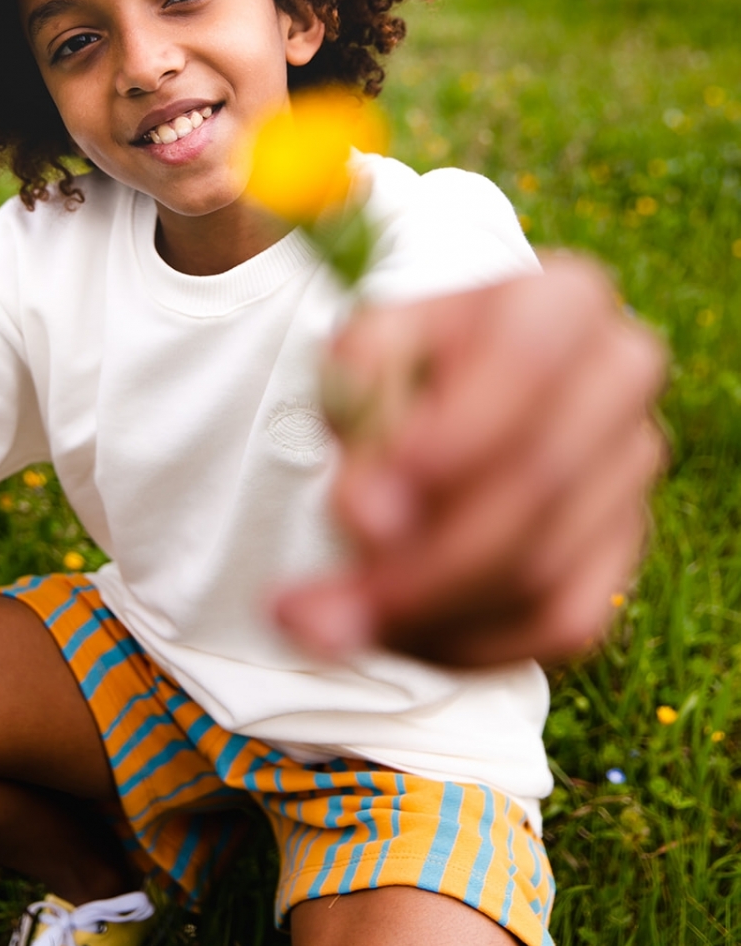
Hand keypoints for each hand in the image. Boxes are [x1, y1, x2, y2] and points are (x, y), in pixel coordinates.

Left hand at [276, 257, 666, 666]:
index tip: (358, 509)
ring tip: (324, 624)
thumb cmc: (409, 364)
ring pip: (543, 569)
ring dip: (424, 615)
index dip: (449, 440)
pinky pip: (562, 623)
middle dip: (419, 561)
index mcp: (564, 299)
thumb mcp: (366, 349)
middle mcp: (621, 376)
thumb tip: (367, 515)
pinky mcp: (627, 547)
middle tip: (312, 605)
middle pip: (537, 483)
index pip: (526, 364)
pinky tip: (389, 637)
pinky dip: (470, 646)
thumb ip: (356, 401)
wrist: (463, 390)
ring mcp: (633, 467)